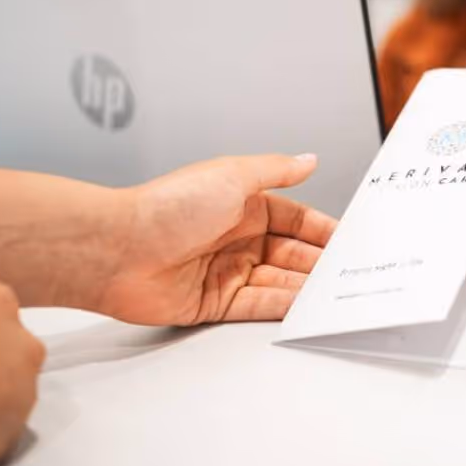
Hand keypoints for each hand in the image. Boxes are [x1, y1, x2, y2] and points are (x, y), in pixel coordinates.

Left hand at [95, 154, 335, 326]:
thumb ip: (277, 171)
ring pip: (277, 280)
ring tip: (333, 293)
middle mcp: (236, 237)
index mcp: (243, 204)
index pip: (294, 218)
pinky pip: (256, 305)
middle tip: (347, 272)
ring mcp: (225, 270)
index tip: (347, 240)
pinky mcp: (213, 302)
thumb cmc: (168, 206)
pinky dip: (280, 306)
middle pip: (289, 252)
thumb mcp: (233, 175)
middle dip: (317, 262)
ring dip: (303, 286)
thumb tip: (309, 159)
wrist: (117, 248)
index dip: (321, 230)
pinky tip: (302, 306)